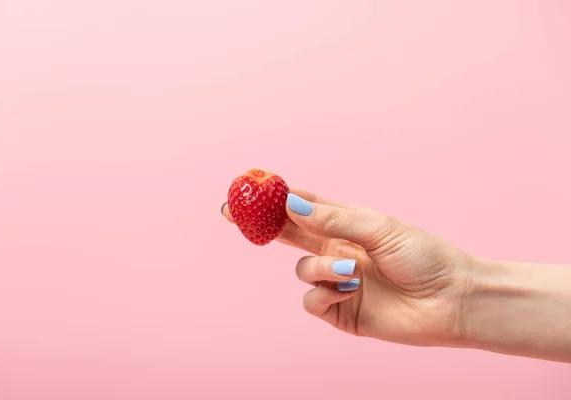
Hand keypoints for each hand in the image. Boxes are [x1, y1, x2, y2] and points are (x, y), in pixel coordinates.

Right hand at [222, 189, 472, 347]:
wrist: (451, 300)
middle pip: (289, 235)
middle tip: (232, 214)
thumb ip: (334, 219)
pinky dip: (324, 293)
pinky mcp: (340, 311)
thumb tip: (291, 205)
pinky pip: (312, 300)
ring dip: (318, 268)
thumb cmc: (423, 256)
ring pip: (301, 269)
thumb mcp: (379, 228)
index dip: (276, 198)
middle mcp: (337, 251)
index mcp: (347, 226)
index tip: (251, 188)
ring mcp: (337, 281)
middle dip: (261, 225)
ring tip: (351, 270)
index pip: (304, 208)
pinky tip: (350, 289)